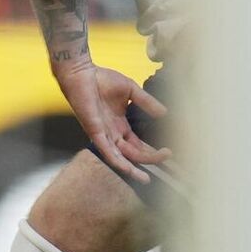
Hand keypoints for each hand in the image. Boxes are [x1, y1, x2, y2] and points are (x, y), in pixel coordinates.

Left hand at [54, 60, 169, 182]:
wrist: (82, 73)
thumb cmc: (102, 80)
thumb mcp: (131, 91)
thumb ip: (147, 102)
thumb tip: (165, 112)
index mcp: (120, 126)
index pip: (138, 145)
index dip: (152, 151)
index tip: (168, 152)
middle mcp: (113, 134)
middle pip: (133, 154)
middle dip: (150, 159)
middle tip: (167, 157)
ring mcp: (104, 135)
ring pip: (120, 158)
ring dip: (133, 168)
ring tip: (146, 178)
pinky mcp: (95, 133)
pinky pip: (106, 151)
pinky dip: (117, 161)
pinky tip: (127, 169)